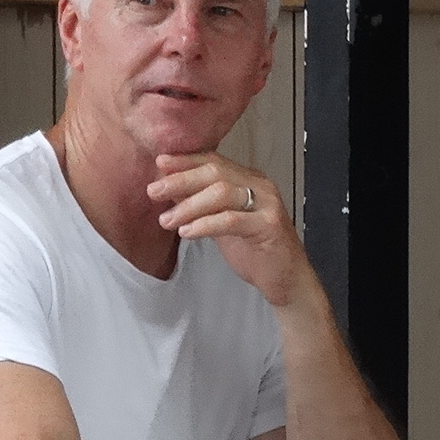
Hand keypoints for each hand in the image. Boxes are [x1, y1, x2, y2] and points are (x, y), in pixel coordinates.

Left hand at [150, 152, 312, 308]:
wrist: (286, 279)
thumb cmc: (254, 250)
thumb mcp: (222, 222)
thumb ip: (202, 204)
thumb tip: (170, 189)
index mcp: (249, 180)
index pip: (214, 161)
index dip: (186, 160)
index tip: (160, 162)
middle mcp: (260, 186)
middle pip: (215, 172)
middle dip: (181, 180)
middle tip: (154, 191)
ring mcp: (267, 205)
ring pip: (222, 193)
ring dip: (189, 206)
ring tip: (167, 221)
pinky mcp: (269, 226)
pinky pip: (231, 220)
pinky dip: (205, 224)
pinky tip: (187, 232)